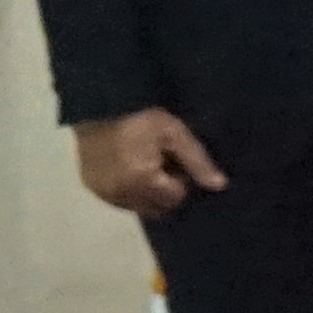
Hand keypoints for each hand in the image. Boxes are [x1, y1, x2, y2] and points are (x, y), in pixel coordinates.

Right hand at [71, 108, 226, 215]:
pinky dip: (129, 191)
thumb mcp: (173, 132)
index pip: (176, 198)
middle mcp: (122, 194)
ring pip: (139, 207)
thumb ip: (197, 160)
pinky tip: (129, 169)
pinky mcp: (92, 188)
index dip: (182, 181)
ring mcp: (104, 193)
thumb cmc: (140, 116)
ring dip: (148, 194)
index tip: (177, 162)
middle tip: (163, 164)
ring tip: (146, 165)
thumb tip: (220, 186)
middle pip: (158, 207)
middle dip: (166, 191)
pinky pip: (120, 201)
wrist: (97, 105)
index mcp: (143, 181)